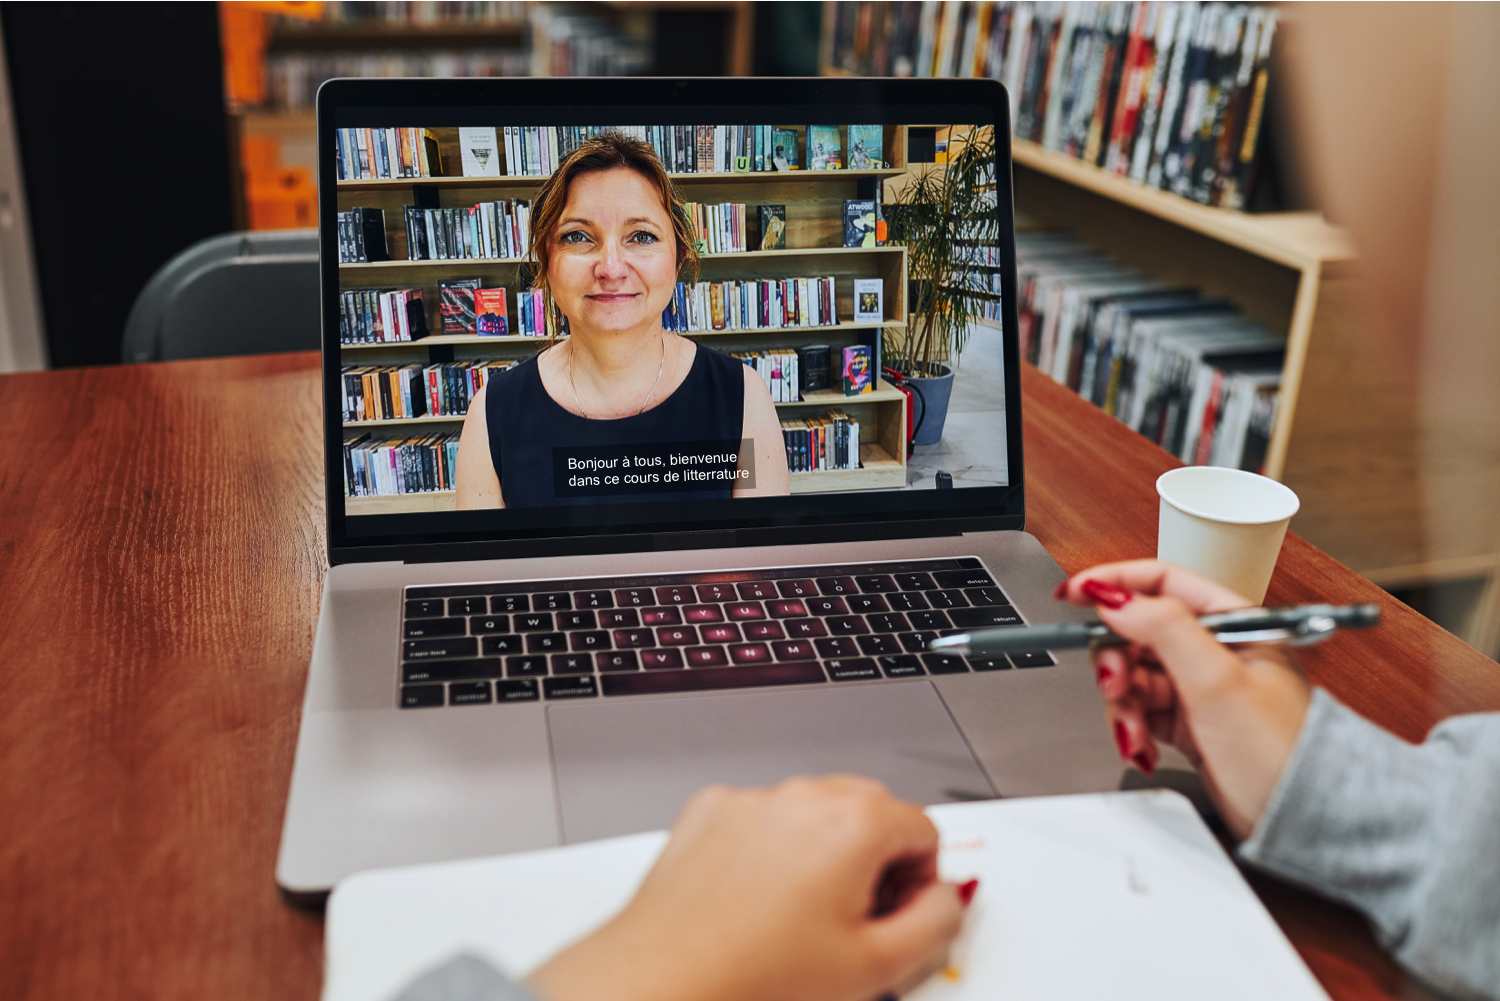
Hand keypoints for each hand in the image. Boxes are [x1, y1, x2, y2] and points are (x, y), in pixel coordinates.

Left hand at [528, 775, 969, 1000]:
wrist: (658, 983)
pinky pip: (760, 818)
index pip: (923, 828)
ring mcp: (749, 801)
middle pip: (870, 808)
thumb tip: (947, 899)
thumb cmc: (750, 980)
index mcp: (851, 823)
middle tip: (858, 919)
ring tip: (800, 920)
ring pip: (812, 810)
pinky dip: (769, 849)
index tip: (900, 912)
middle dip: (876, 858)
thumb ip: (936, 923)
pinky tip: (756, 905)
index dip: (922, 879)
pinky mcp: (707, 813)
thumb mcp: (875, 968)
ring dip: (823, 851)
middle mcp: (800, 797)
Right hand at [1055, 561, 1312, 838]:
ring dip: (1124, 705)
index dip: (1114, 584)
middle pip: (1138, 632)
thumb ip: (1165, 630)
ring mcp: (1200, 686)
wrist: (1300, 820)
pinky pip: (1141, 709)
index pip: (1162, 583)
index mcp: (1232, 622)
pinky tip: (1143, 747)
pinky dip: (1133, 727)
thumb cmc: (1283, 752)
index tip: (1073, 593)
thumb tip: (1115, 598)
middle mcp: (1214, 649)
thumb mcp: (1218, 681)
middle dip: (1116, 661)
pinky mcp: (1188, 721)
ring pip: (1133, 675)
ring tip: (1135, 733)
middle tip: (1114, 684)